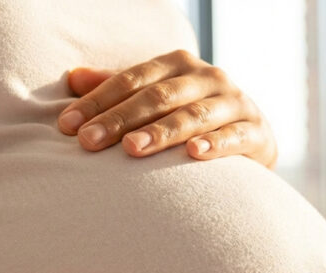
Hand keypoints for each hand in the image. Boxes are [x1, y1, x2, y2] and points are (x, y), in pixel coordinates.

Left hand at [57, 50, 277, 167]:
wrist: (253, 139)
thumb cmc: (195, 117)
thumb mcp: (159, 98)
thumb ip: (120, 88)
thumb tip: (72, 77)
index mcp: (179, 64)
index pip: (131, 80)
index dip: (98, 101)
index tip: (68, 126)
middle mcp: (209, 76)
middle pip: (158, 97)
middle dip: (121, 120)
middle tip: (88, 142)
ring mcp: (235, 102)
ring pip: (193, 115)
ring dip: (161, 133)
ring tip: (132, 150)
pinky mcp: (257, 131)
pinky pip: (234, 137)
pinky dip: (215, 144)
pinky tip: (194, 154)